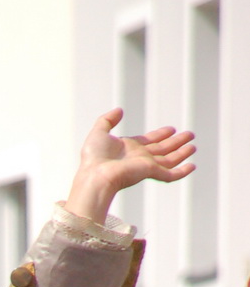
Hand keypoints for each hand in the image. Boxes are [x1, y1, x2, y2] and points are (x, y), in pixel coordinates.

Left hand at [65, 109, 194, 225]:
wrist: (95, 175)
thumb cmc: (93, 158)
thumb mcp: (99, 132)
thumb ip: (108, 120)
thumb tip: (119, 110)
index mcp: (128, 148)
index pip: (149, 141)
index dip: (160, 135)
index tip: (170, 129)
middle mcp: (139, 157)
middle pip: (162, 149)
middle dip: (175, 142)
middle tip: (189, 135)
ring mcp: (145, 166)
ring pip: (169, 159)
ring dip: (182, 152)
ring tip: (193, 146)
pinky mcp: (150, 172)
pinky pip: (170, 173)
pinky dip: (182, 171)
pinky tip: (192, 165)